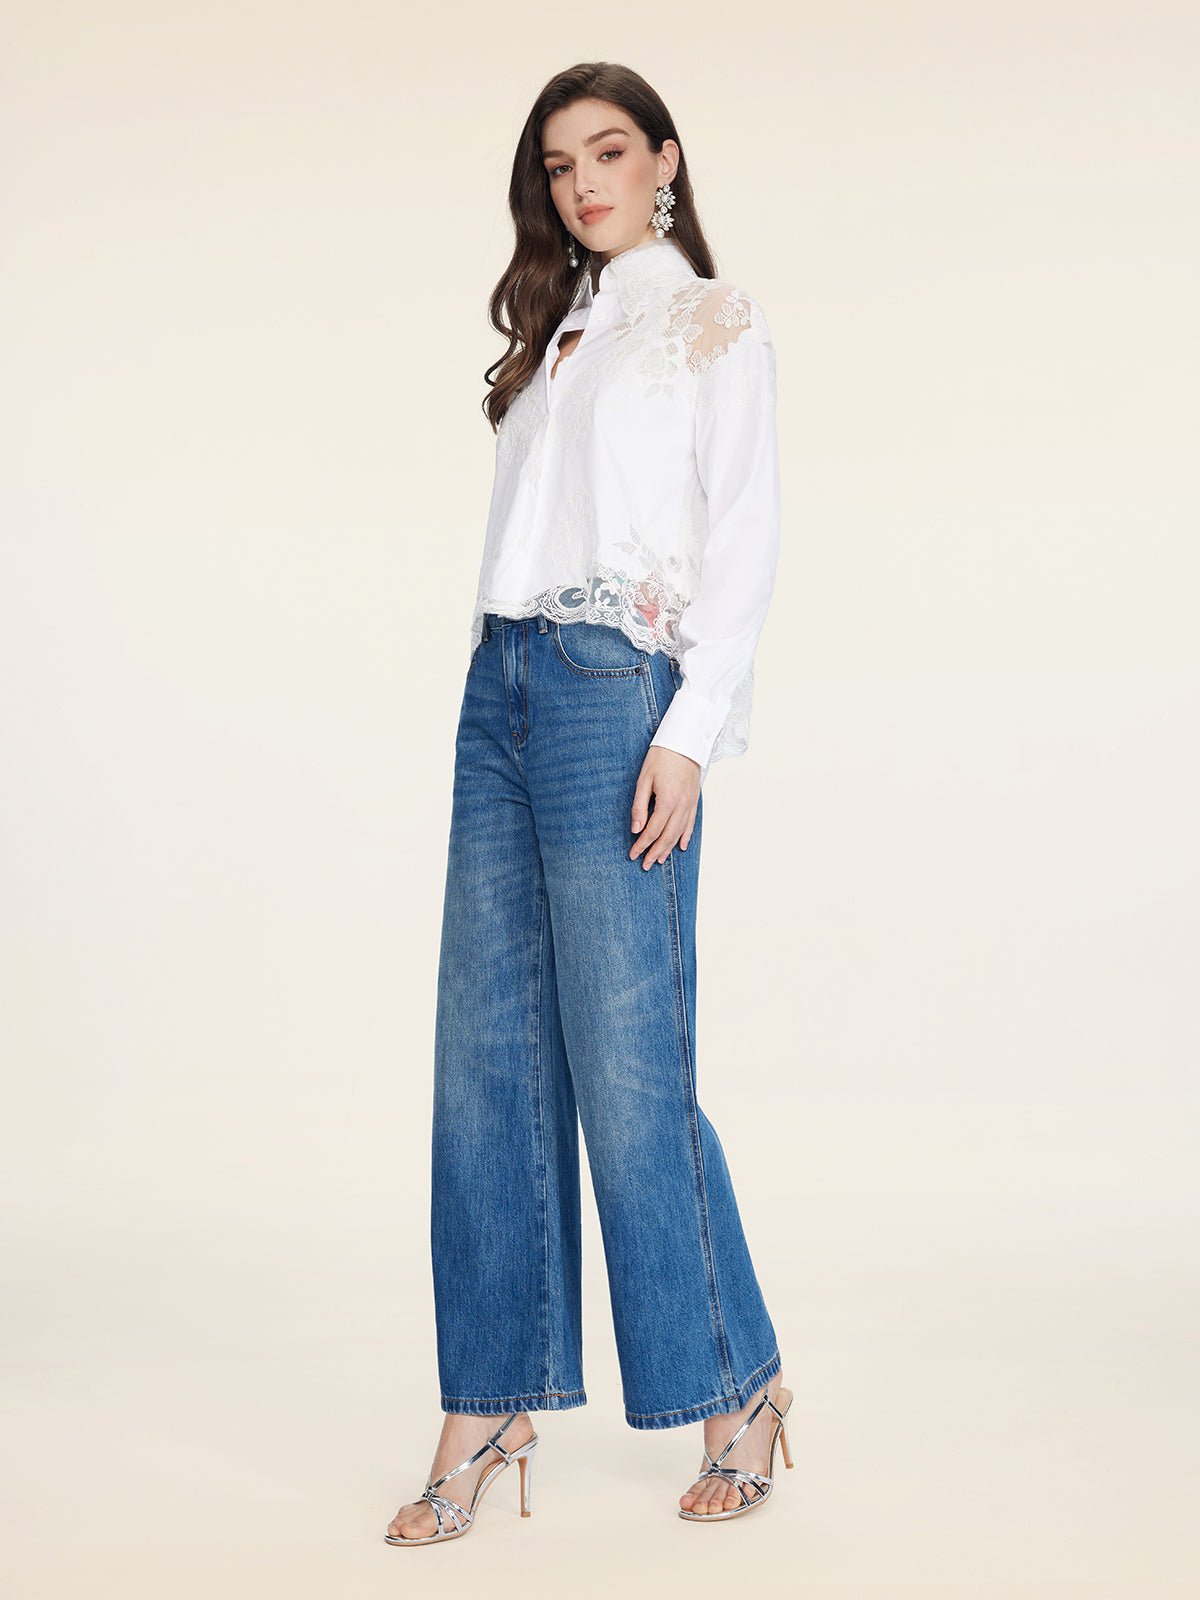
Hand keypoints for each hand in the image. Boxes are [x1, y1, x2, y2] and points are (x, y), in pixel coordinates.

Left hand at [629, 746, 700, 868]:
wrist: (685, 741)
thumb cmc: (661, 757)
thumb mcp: (644, 779)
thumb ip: (639, 806)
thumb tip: (636, 828)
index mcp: (667, 800)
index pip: (653, 830)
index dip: (642, 844)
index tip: (633, 854)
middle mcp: (681, 805)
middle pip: (667, 836)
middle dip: (655, 852)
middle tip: (645, 865)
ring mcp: (690, 803)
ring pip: (679, 833)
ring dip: (669, 848)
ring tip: (660, 860)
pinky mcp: (694, 800)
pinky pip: (691, 823)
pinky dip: (685, 837)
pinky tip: (680, 847)